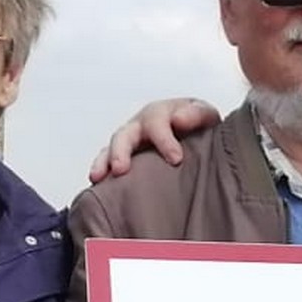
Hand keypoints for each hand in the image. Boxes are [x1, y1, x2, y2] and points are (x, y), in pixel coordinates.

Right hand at [90, 98, 219, 181]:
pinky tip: (97, 187)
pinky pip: (106, 165)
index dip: (164, 140)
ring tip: (97, 178)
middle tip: (121, 169)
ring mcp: (128, 144)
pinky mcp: (123, 160)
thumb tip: (180, 119)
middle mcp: (139, 127)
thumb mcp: (204, 115)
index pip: (156, 122)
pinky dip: (101, 173)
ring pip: (110, 150)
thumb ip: (197, 115)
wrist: (194, 134)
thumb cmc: (197, 126)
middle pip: (124, 135)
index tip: (176, 159)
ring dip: (103, 163)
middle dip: (120, 151)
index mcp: (160, 114)